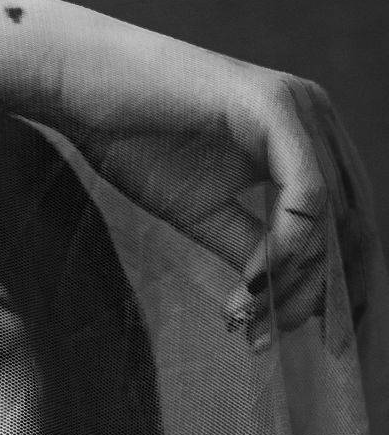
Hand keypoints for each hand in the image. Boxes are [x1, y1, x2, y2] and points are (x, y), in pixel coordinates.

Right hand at [26, 0, 363, 345]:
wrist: (85, 93)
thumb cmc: (136, 144)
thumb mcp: (203, 214)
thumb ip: (250, 247)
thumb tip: (279, 300)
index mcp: (304, 142)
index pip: (346, 225)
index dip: (337, 289)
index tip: (304, 341)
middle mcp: (316, 119)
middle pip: (350, 226)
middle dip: (318, 297)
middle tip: (269, 339)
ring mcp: (300, 109)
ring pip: (331, 217)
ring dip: (294, 281)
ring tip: (250, 320)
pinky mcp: (273, 107)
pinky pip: (305, 193)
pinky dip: (284, 247)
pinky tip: (252, 283)